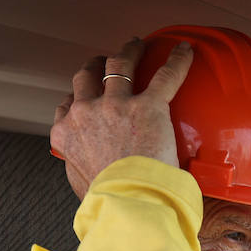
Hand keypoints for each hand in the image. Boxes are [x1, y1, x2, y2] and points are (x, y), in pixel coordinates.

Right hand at [49, 37, 193, 197]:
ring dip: (127, 51)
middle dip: (95, 66)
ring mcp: (115, 106)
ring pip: (118, 64)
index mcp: (66, 134)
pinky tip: (184, 50)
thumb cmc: (106, 203)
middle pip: (86, 77)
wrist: (125, 206)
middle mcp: (85, 113)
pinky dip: (177, 61)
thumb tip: (91, 176)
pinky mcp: (147, 106)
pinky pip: (165, 75)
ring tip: (136, 44)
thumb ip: (81, 171)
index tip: (86, 97)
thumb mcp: (80, 186)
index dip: (78, 98)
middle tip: (105, 62)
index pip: (67, 106)